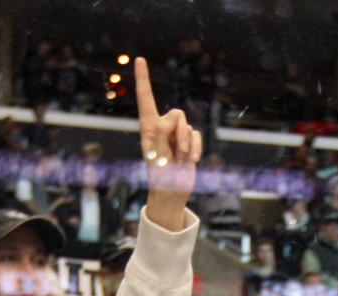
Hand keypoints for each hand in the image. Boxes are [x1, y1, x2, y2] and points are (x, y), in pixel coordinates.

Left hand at [135, 57, 202, 231]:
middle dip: (178, 130)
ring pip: (187, 124)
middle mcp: (162, 129)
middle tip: (176, 150)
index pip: (145, 99)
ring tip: (182, 157)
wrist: (171, 195)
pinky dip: (196, 147)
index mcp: (148, 128)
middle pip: (175, 113)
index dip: (143, 79)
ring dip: (187, 141)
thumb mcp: (157, 154)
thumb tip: (172, 120)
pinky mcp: (189, 144)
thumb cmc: (159, 177)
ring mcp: (176, 136)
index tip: (140, 59)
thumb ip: (162, 132)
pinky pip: (196, 135)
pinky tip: (191, 160)